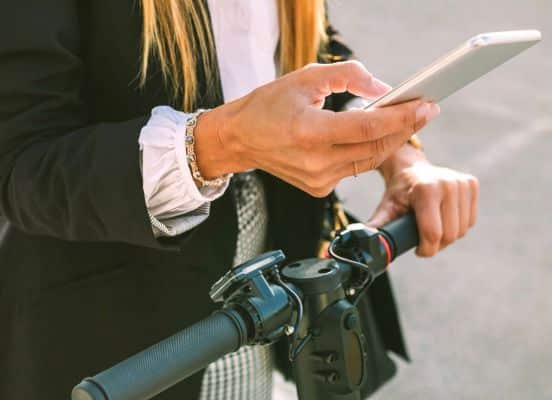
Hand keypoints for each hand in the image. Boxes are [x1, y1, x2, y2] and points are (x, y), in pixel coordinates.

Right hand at [195, 61, 439, 196]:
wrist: (240, 139)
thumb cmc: (269, 105)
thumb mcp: (306, 78)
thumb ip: (348, 76)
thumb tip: (384, 90)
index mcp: (310, 132)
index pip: (369, 126)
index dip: (402, 117)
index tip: (427, 105)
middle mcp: (315, 162)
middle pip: (376, 146)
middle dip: (405, 128)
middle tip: (426, 110)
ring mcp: (317, 179)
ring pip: (369, 160)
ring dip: (391, 140)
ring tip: (408, 121)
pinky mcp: (318, 188)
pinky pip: (354, 168)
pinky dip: (369, 151)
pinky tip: (379, 136)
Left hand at [368, 145, 478, 256]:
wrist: (410, 168)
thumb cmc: (398, 192)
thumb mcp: (386, 208)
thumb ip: (377, 228)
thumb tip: (368, 248)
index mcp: (426, 190)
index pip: (432, 233)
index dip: (426, 249)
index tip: (417, 250)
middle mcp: (447, 184)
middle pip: (449, 235)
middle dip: (436, 245)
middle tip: (423, 241)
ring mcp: (462, 182)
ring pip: (462, 230)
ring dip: (448, 237)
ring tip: (432, 228)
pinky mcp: (471, 183)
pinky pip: (470, 220)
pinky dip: (458, 226)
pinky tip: (444, 218)